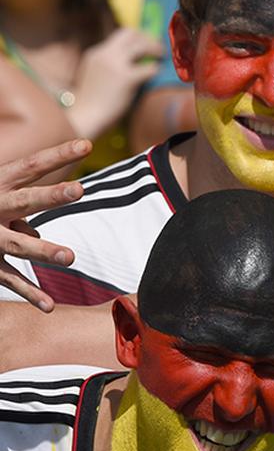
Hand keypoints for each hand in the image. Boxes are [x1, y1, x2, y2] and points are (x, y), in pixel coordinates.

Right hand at [0, 140, 89, 310]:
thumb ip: (19, 211)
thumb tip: (35, 233)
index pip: (31, 165)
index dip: (58, 154)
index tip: (87, 144)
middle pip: (24, 199)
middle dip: (51, 195)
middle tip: (80, 189)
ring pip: (17, 244)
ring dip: (44, 251)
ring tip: (71, 257)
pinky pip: (8, 278)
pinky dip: (29, 293)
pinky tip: (49, 306)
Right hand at [67, 28, 163, 139]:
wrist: (86, 116)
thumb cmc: (92, 103)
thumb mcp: (96, 76)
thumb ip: (110, 67)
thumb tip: (132, 65)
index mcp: (96, 53)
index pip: (119, 36)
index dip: (137, 38)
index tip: (147, 44)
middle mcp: (104, 54)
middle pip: (130, 33)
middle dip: (147, 38)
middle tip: (159, 48)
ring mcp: (115, 64)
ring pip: (141, 46)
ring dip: (155, 49)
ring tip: (162, 57)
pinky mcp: (126, 78)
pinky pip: (148, 68)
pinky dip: (156, 69)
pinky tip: (158, 73)